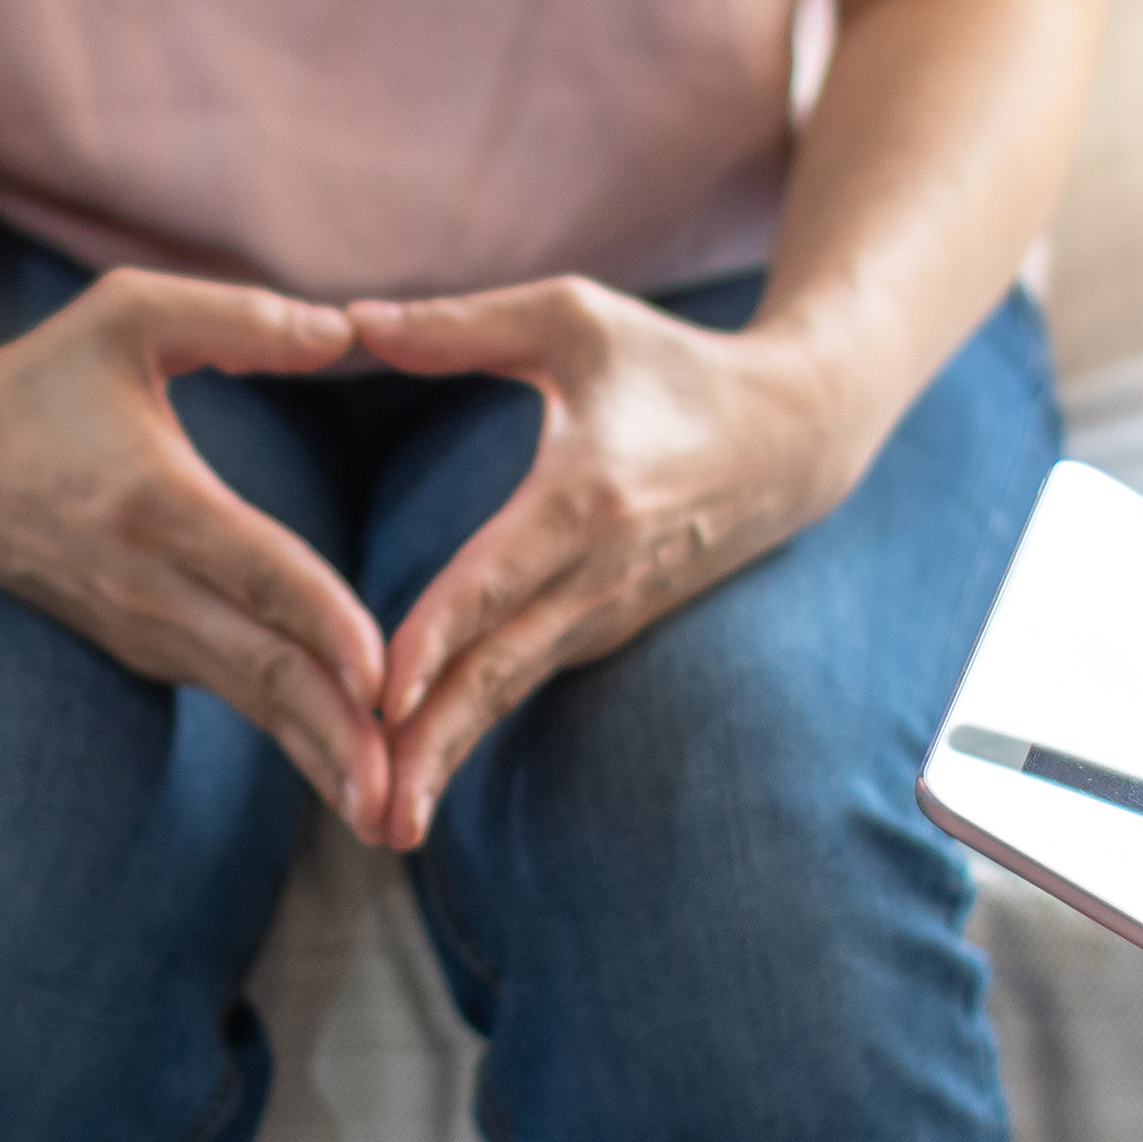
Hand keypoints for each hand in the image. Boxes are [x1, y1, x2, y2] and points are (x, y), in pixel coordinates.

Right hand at [0, 267, 388, 820]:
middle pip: (259, 667)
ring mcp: (143, 627)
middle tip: (399, 791)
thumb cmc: (46, 375)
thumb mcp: (130, 313)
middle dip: (331, 734)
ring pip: (251, 699)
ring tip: (391, 814)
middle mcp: (148, 582)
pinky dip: (294, 737)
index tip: (380, 674)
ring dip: (319, 756)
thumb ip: (242, 318)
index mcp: (154, 500)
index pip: (254, 572)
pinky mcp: (147, 649)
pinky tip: (356, 775)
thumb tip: (348, 330)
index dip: (320, 622)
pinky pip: (236, 697)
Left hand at [348, 278, 863, 846]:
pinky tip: (413, 776)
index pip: (500, 576)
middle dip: (436, 743)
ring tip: (380, 823)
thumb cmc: (671, 365)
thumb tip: (347, 323)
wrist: (795, 439)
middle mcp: (602, 572)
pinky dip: (469, 729)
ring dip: (449, 755)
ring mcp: (610, 611)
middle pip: (503, 668)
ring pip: (512, 691)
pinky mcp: (606, 630)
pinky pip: (524, 683)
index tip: (379, 694)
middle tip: (371, 815)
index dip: (439, 636)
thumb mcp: (571, 318)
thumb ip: (457, 325)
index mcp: (590, 493)